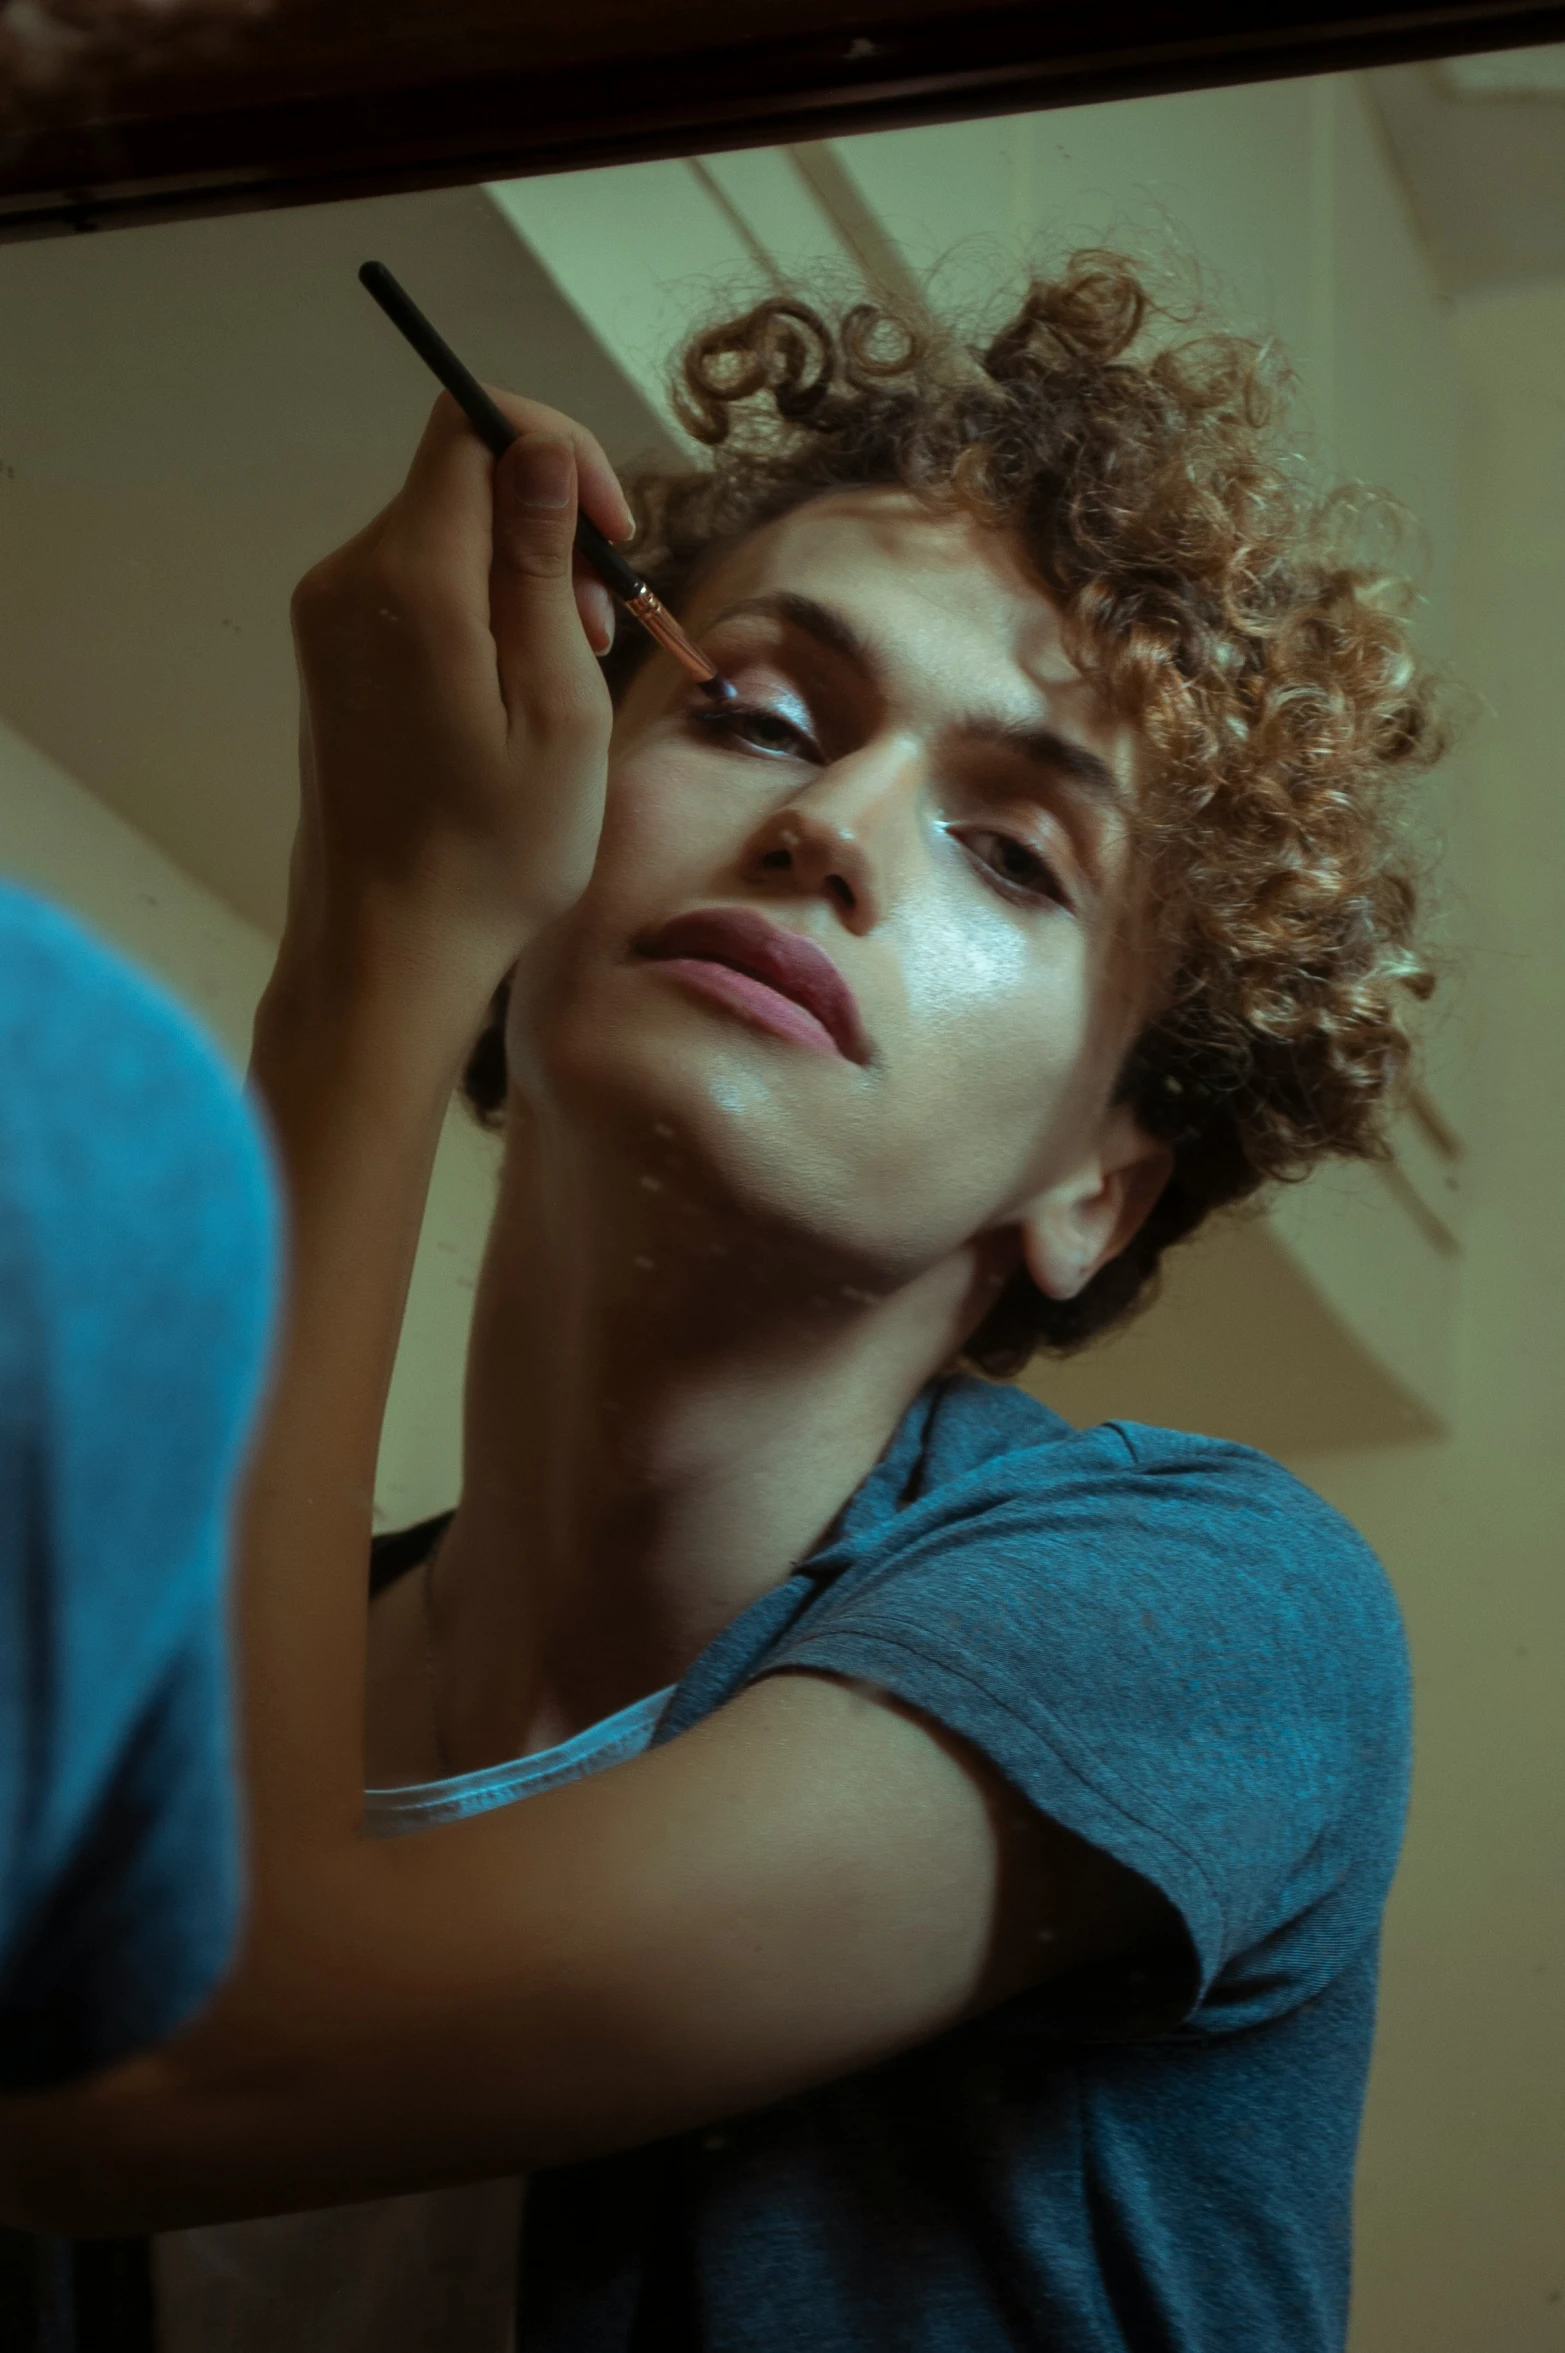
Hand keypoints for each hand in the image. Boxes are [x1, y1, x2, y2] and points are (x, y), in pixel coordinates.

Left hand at [281, 389, 634, 1017]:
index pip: (476, 425)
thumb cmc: (494, 852)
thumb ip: (543, 566)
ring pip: (442, 533)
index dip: (559, 452)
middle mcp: (350, 580)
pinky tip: (511, 692)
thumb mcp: (557, 706)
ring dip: (520, 575)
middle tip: (604, 631)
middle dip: (549, 525)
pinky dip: (477, 610)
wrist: (389, 951)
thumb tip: (540, 448)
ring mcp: (329, 619)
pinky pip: (416, 587)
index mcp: (410, 582)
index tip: (614, 536)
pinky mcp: (330, 657)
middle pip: (460, 477)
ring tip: (567, 672)